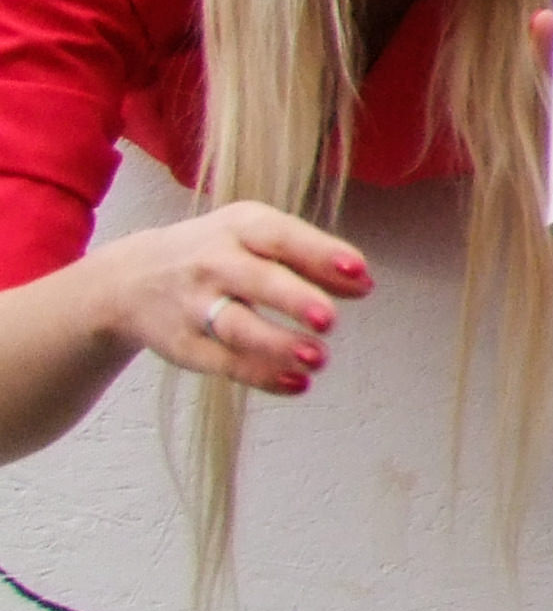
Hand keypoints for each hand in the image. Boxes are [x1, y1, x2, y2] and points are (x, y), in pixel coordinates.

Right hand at [86, 201, 370, 399]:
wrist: (129, 280)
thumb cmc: (218, 253)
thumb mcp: (259, 240)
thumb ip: (313, 260)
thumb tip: (365, 284)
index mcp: (239, 227)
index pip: (281, 236)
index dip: (319, 252)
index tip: (358, 269)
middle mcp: (212, 263)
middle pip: (255, 280)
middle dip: (293, 298)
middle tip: (329, 319)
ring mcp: (193, 305)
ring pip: (236, 326)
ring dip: (278, 344)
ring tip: (318, 358)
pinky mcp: (183, 345)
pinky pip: (223, 363)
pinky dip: (261, 375)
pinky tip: (297, 383)